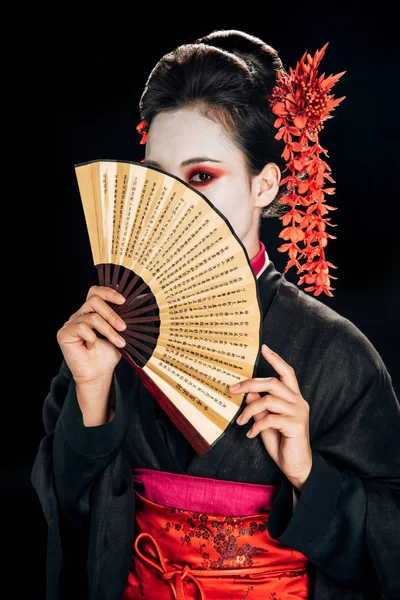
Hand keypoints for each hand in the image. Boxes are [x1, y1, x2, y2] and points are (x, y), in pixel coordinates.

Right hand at [56, 285, 126, 385]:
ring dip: (108, 330)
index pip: (95, 292)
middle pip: (94, 300)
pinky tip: (91, 347)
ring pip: (92, 317)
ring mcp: (70, 324)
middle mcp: (79, 315)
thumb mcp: (118, 333)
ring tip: (118, 342)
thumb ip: (120, 317)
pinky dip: (92, 338)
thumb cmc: (108, 354)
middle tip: (123, 327)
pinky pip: (81, 328)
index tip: (123, 300)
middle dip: (112, 314)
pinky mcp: (64, 334)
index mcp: (91, 312)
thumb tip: (129, 302)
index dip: (108, 292)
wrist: (98, 374)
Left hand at [230, 344, 311, 490]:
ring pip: (268, 400)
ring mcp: (298, 413)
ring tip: (240, 421)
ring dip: (249, 410)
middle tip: (231, 390)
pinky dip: (256, 425)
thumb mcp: (266, 420)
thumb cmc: (281, 441)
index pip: (287, 372)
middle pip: (272, 383)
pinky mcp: (296, 426)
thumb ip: (260, 405)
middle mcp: (298, 401)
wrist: (296, 466)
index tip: (264, 348)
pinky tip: (251, 434)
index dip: (276, 359)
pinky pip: (270, 419)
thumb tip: (247, 392)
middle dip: (249, 384)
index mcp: (293, 396)